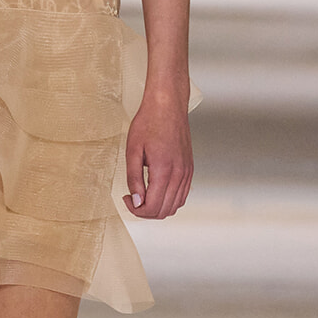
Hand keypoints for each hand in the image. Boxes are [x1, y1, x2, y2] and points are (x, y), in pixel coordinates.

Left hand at [123, 81, 193, 218]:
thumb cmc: (149, 122)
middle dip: (145, 211)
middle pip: (164, 211)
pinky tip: (157, 191)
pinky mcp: (190, 169)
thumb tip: (136, 201)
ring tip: (143, 196)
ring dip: (158, 207)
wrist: (168, 105)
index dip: (136, 209)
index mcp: (164, 170)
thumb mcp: (133, 151)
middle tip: (133, 199)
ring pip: (175, 206)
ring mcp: (187, 172)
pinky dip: (170, 200)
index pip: (152, 207)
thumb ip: (133, 179)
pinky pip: (182, 195)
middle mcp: (179, 174)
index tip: (127, 199)